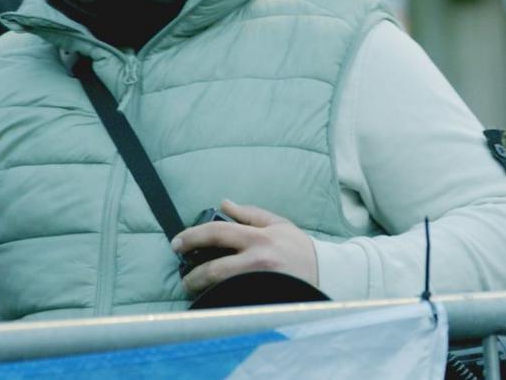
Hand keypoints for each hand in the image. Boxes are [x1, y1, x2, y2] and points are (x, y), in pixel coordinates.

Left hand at [171, 199, 318, 294]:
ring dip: (203, 291)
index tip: (176, 243)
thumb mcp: (278, 224)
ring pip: (222, 289)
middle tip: (183, 278)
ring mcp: (261, 283)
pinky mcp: (265, 300)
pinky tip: (213, 302)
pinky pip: (236, 302)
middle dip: (192, 276)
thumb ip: (249, 214)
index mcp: (258, 238)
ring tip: (194, 290)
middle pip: (215, 269)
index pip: (217, 233)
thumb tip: (223, 203)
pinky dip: (221, 302)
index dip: (192, 237)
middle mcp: (258, 261)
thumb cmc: (300, 248)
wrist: (328, 274)